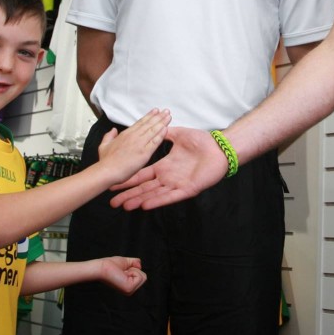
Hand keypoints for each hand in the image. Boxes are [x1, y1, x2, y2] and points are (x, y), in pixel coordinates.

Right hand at [96, 109, 170, 183]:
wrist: (107, 171)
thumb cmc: (106, 161)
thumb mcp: (104, 145)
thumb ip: (109, 136)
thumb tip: (112, 130)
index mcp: (126, 134)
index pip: (140, 122)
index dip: (149, 116)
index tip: (155, 111)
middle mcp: (134, 136)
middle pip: (149, 124)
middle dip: (158, 117)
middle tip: (166, 111)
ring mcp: (139, 144)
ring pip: (153, 130)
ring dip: (162, 123)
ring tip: (168, 116)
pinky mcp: (144, 153)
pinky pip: (155, 142)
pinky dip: (161, 135)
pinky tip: (166, 129)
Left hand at [96, 256, 146, 295]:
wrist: (102, 267)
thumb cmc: (110, 265)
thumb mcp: (126, 262)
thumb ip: (134, 263)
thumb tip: (140, 265)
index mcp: (128, 286)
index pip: (141, 276)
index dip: (134, 268)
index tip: (123, 270)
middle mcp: (130, 290)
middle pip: (144, 277)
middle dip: (135, 269)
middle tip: (123, 271)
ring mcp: (130, 290)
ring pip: (143, 277)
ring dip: (133, 270)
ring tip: (123, 273)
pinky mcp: (129, 288)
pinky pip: (140, 276)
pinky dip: (133, 271)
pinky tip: (123, 274)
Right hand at [110, 126, 227, 209]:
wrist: (220, 147)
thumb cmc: (202, 142)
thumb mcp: (179, 135)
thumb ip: (165, 134)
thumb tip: (154, 128)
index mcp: (165, 166)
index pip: (142, 175)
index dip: (129, 180)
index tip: (115, 184)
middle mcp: (168, 178)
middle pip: (144, 188)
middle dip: (129, 195)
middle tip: (112, 202)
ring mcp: (177, 184)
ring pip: (154, 195)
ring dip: (139, 200)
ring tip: (125, 206)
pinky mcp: (188, 189)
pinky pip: (170, 197)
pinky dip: (158, 201)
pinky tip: (146, 205)